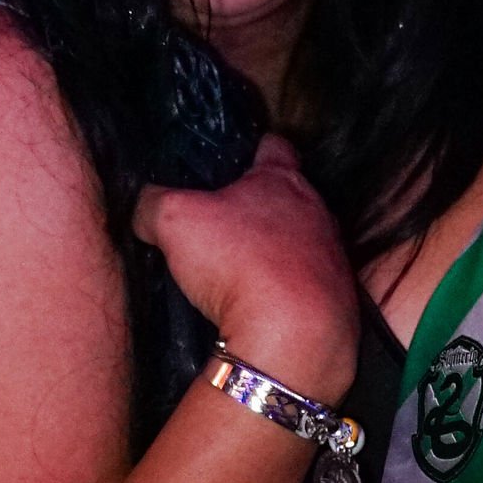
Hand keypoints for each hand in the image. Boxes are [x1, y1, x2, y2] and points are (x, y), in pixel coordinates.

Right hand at [134, 136, 356, 405]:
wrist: (293, 335)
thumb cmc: (240, 264)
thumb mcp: (174, 220)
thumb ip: (153, 203)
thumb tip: (144, 208)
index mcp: (282, 181)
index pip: (273, 147)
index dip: (253, 150)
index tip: (239, 160)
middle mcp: (316, 213)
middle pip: (290, 198)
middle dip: (262, 208)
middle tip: (228, 223)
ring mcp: (332, 257)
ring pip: (303, 244)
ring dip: (278, 253)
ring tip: (243, 272)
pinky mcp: (337, 299)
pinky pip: (309, 287)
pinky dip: (288, 292)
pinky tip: (263, 306)